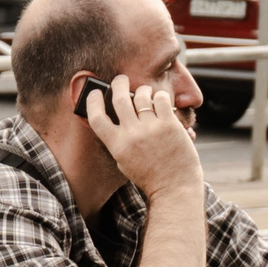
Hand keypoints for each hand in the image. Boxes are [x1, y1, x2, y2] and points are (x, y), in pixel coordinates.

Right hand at [81, 75, 199, 197]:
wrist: (174, 187)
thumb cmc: (148, 175)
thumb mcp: (123, 161)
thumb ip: (117, 139)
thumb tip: (114, 114)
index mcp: (117, 145)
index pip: (96, 117)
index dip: (93, 101)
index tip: (95, 92)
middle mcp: (132, 135)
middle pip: (118, 99)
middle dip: (118, 84)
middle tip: (120, 80)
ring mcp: (151, 128)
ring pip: (141, 95)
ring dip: (141, 90)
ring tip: (144, 93)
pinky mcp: (170, 124)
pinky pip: (161, 99)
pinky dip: (160, 96)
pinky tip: (160, 101)